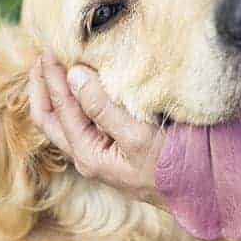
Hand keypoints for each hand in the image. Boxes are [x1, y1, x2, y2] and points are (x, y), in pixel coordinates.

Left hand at [29, 53, 165, 205]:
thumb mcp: (137, 135)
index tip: (49, 49)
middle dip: (41, 87)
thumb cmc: (171, 166)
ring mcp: (99, 155)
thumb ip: (103, 107)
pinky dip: (75, 102)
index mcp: (88, 153)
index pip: (61, 108)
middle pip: (49, 119)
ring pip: (64, 122)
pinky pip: (82, 123)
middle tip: (41, 57)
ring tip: (54, 69)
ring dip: (56, 94)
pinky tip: (83, 89)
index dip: (52, 77)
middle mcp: (87, 156)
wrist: (199, 191)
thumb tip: (74, 75)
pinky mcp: (113, 150)